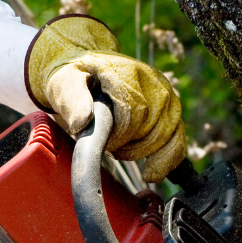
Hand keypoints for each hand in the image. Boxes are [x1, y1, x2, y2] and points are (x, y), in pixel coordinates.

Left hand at [25, 15, 185, 181]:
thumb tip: (82, 123)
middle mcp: (152, 80)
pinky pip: (178, 139)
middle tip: (110, 147)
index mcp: (126, 72)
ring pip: (167, 135)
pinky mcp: (172, 110)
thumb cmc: (75, 79)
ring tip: (123, 150)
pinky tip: (152, 172)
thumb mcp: (64, 84)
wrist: (89, 70)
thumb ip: (72, 100)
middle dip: (130, 145)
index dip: (119, 136)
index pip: (133, 112)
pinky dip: (168, 159)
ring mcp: (165, 95)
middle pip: (151, 126)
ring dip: (145, 152)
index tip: (103, 143)